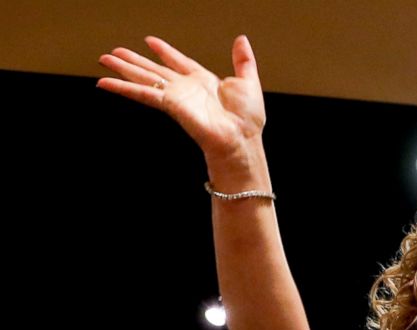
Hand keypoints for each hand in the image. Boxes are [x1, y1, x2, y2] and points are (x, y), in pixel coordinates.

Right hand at [97, 36, 264, 163]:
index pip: (179, 62)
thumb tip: (241, 39)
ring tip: (104, 60)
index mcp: (204, 81)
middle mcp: (186, 88)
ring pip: (144, 78)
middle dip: (134, 60)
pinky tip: (106, 82)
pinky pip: (143, 93)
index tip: (150, 41)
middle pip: (154, 70)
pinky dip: (124, 88)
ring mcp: (176, 97)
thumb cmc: (248, 119)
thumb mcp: (248, 81)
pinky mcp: (169, 105)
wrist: (242, 138)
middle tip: (114, 52)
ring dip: (123, 69)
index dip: (165, 51)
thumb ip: (243, 60)